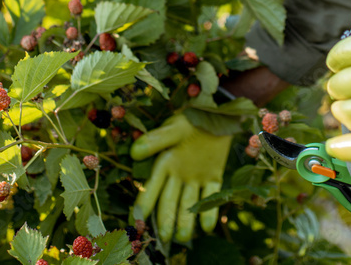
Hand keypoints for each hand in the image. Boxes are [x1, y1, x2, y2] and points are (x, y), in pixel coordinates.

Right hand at [130, 113, 231, 242]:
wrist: (216, 113)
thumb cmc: (189, 118)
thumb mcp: (173, 128)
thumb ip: (156, 140)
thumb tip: (134, 153)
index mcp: (164, 162)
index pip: (152, 186)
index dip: (145, 202)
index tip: (138, 219)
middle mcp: (178, 174)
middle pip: (170, 200)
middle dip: (166, 219)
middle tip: (165, 237)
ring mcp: (196, 177)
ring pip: (189, 202)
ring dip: (186, 220)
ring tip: (184, 237)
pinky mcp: (214, 176)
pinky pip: (211, 195)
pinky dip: (210, 211)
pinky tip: (208, 226)